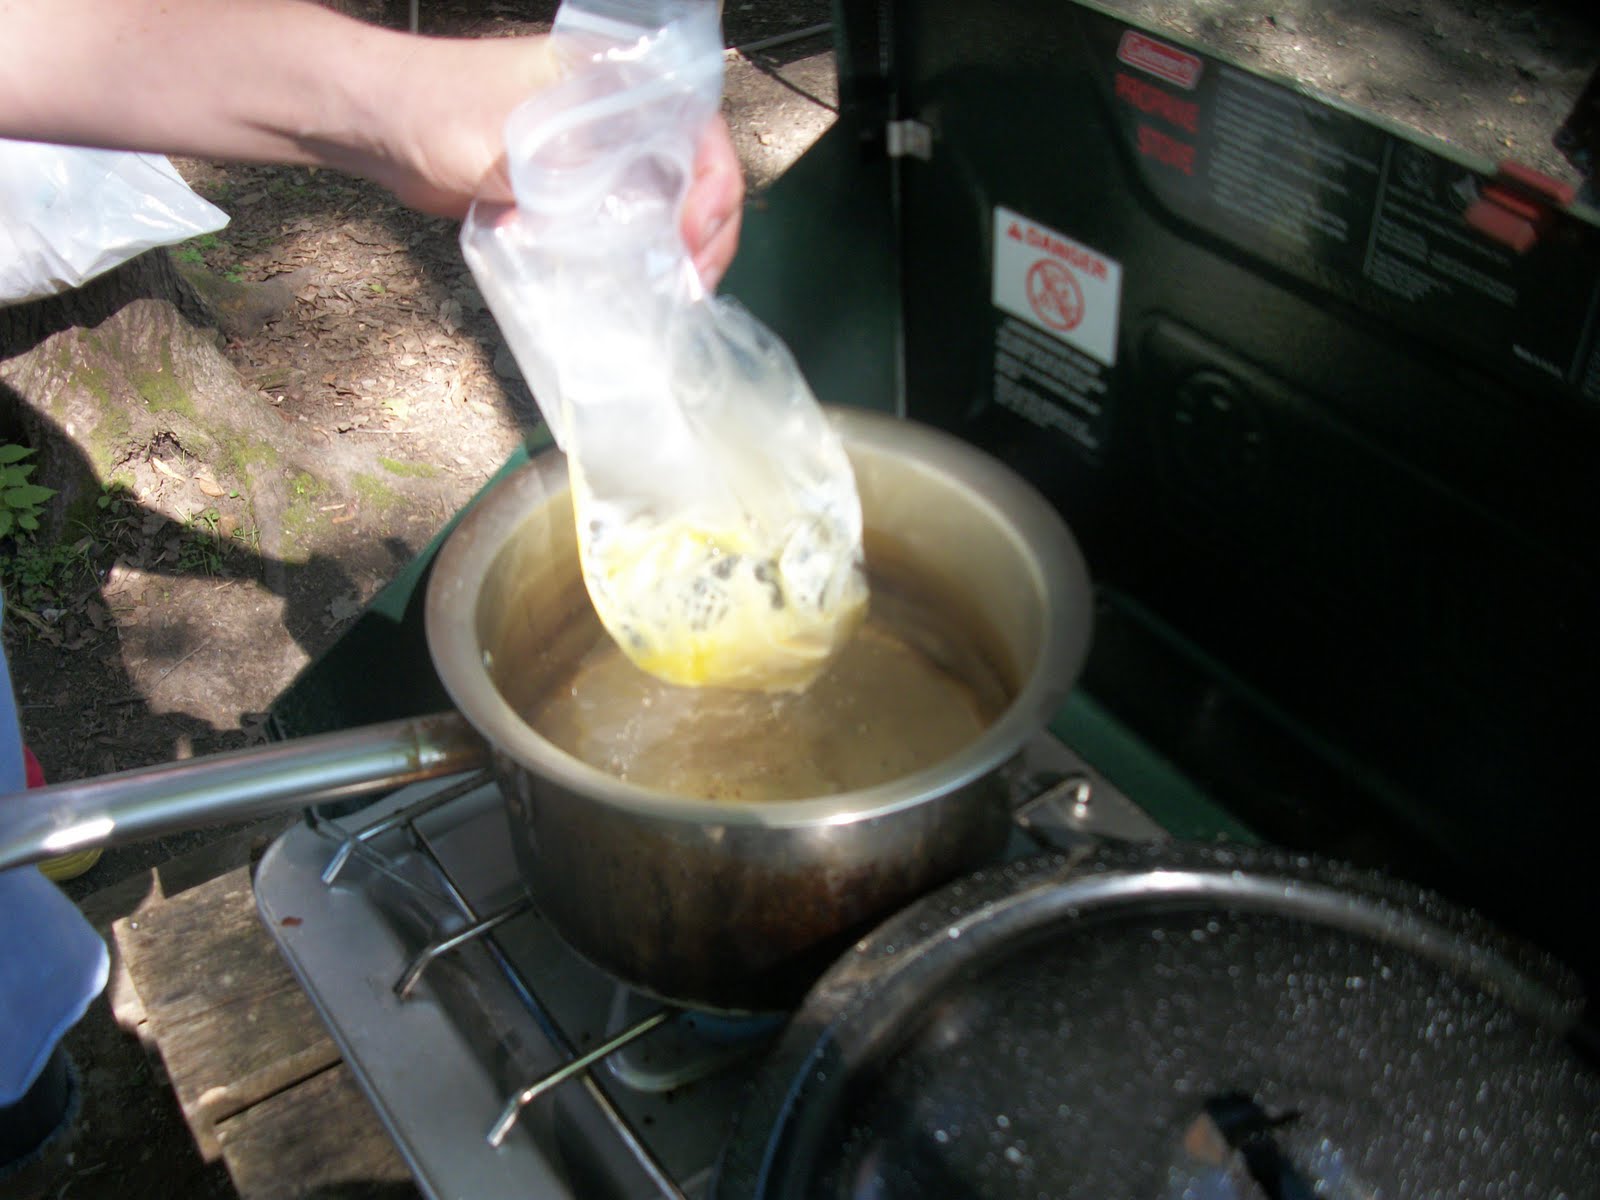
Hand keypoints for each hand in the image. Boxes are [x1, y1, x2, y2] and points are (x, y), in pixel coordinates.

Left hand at [377, 37, 743, 288]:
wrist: (382, 127)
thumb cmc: (441, 112)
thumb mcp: (520, 143)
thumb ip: (582, 176)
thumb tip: (641, 232)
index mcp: (620, 78)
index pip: (701, 129)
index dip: (714, 185)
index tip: (690, 235)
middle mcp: (622, 113)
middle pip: (698, 173)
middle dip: (708, 231)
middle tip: (694, 282)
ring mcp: (603, 155)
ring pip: (670, 204)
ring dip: (682, 252)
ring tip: (681, 294)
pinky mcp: (579, 191)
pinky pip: (629, 226)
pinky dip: (645, 260)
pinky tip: (650, 293)